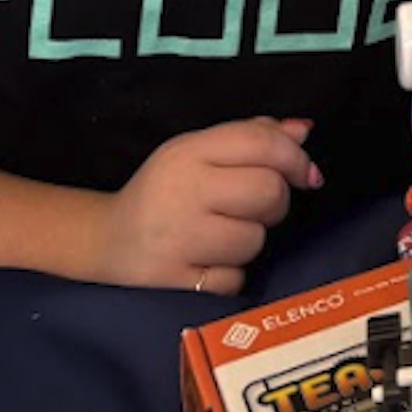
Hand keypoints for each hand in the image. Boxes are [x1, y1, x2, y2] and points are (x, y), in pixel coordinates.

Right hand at [96, 116, 321, 292]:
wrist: (105, 241)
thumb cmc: (165, 191)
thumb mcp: (198, 151)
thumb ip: (251, 136)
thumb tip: (303, 131)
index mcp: (190, 151)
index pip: (262, 143)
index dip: (296, 159)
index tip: (306, 174)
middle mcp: (184, 189)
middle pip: (268, 192)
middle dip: (274, 204)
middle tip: (254, 209)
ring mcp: (177, 238)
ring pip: (254, 240)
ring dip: (248, 242)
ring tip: (221, 236)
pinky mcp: (173, 281)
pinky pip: (232, 280)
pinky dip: (228, 276)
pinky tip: (206, 263)